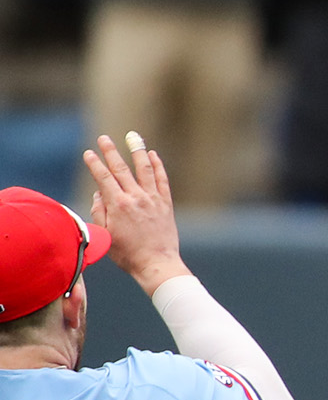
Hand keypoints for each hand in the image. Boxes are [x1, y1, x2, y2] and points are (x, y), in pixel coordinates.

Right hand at [85, 134, 188, 295]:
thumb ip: (99, 211)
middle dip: (111, 151)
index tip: (89, 153)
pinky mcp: (166, 204)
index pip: (104, 178)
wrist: (157, 263)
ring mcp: (153, 200)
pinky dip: (158, 166)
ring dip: (137, 151)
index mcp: (118, 205)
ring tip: (133, 136)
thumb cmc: (127, 253)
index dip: (95, 164)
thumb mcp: (105, 234)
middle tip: (104, 137)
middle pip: (122, 169)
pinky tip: (153, 155)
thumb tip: (99, 193)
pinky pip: (162, 180)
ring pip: (144, 169)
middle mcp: (136, 198)